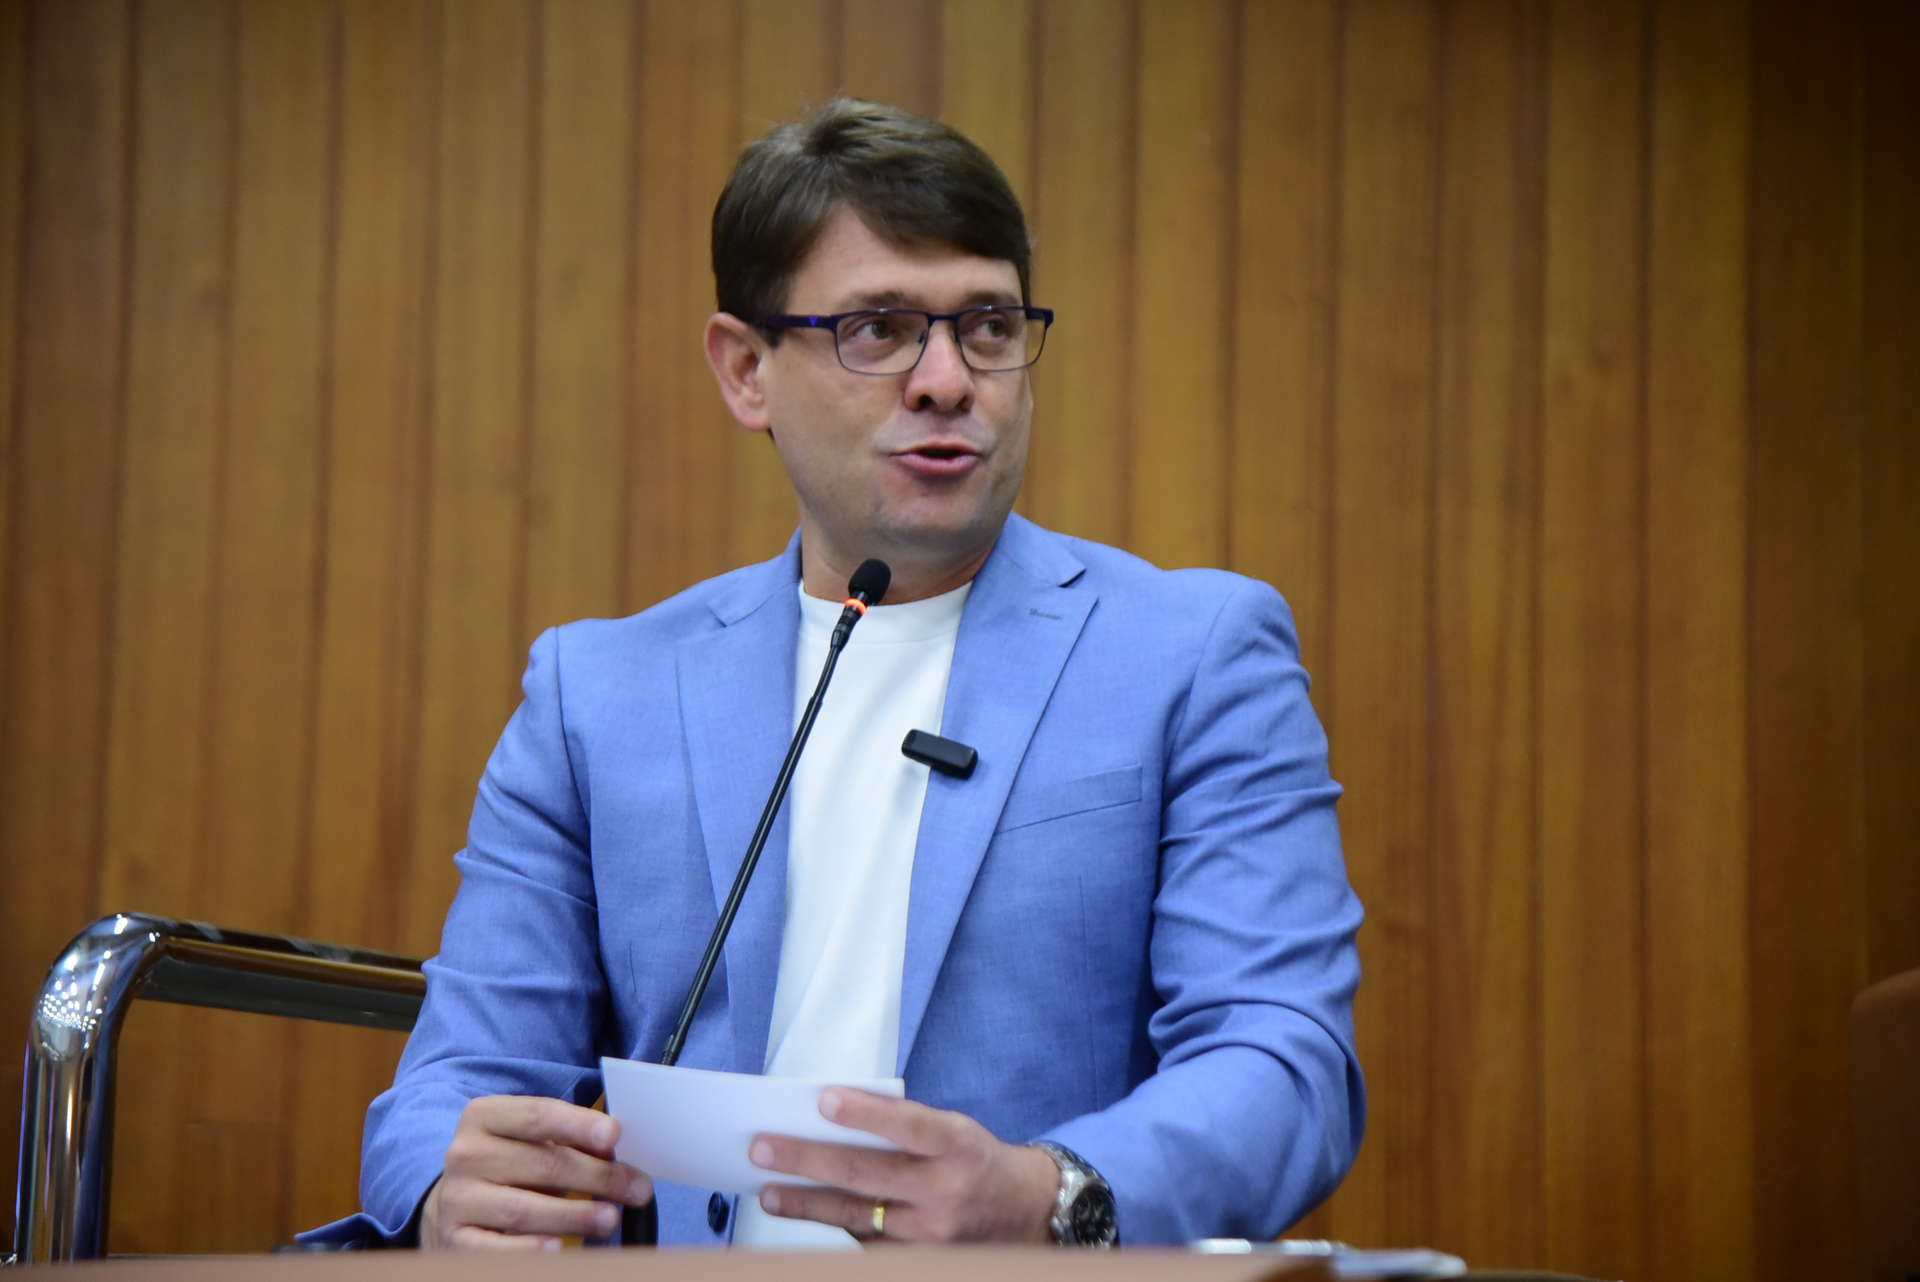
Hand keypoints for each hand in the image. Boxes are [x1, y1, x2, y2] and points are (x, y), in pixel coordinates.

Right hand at [421, 1095, 653, 1249]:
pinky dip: (529, 1249)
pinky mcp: (455, 1238)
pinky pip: (494, 1249)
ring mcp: (457, 1198)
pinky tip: (559, 1249)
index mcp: (485, 1116)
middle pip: (540, 1163)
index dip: (578, 1125)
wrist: (458, 1202)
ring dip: (573, 1215)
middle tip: (637, 1189)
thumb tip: (617, 1155)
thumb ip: (570, 1141)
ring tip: (610, 1219)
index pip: (537, 1115)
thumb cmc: (512, 1164)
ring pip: (522, 1209)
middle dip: (596, 1176)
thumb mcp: (534, 1142)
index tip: (615, 1136)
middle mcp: (465, 1153)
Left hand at [748, 1088, 1058, 1242]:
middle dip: (807, 1161)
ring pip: (857, 1217)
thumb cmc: (975, 1160)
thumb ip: (904, 1127)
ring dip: (807, 1205)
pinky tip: (805, 1220)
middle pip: (866, 1174)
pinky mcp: (923, 1259)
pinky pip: (868, 1247)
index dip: (865, 1113)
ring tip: (769, 1194)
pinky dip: (834, 1232)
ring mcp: (931, 1232)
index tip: (823, 1101)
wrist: (1025, 1211)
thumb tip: (833, 1121)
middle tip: (763, 1149)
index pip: (906, 1125)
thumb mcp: (953, 1130)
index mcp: (955, 1144)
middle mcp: (944, 1190)